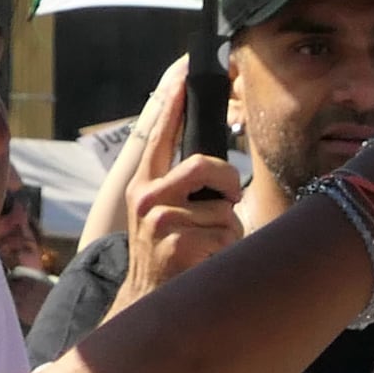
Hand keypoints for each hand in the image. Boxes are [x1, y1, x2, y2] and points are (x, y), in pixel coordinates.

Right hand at [110, 62, 243, 305]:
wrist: (148, 303)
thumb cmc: (168, 257)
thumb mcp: (165, 216)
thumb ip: (183, 188)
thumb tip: (217, 170)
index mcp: (144, 184)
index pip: (160, 134)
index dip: (174, 101)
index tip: (185, 69)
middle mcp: (146, 197)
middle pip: (206, 165)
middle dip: (229, 183)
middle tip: (230, 200)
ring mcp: (160, 221)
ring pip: (224, 209)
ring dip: (228, 231)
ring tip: (207, 248)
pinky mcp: (177, 244)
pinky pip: (226, 236)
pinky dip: (226, 251)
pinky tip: (206, 264)